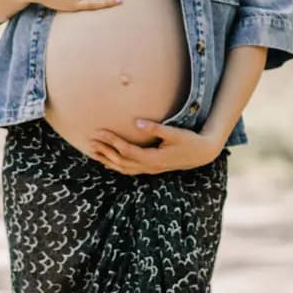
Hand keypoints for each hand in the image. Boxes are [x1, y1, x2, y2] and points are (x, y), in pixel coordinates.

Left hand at [88, 119, 222, 174]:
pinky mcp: (151, 168)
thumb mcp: (175, 133)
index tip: (100, 132)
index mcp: (153, 158)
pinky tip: (108, 161)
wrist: (201, 154)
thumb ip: (156, 128)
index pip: (126, 150)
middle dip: (105, 150)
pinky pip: (129, 169)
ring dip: (107, 159)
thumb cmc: (189, 141)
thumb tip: (137, 122)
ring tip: (93, 151)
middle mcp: (149, 167)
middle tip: (90, 140)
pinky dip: (116, 165)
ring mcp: (149, 169)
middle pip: (120, 161)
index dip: (112, 141)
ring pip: (123, 168)